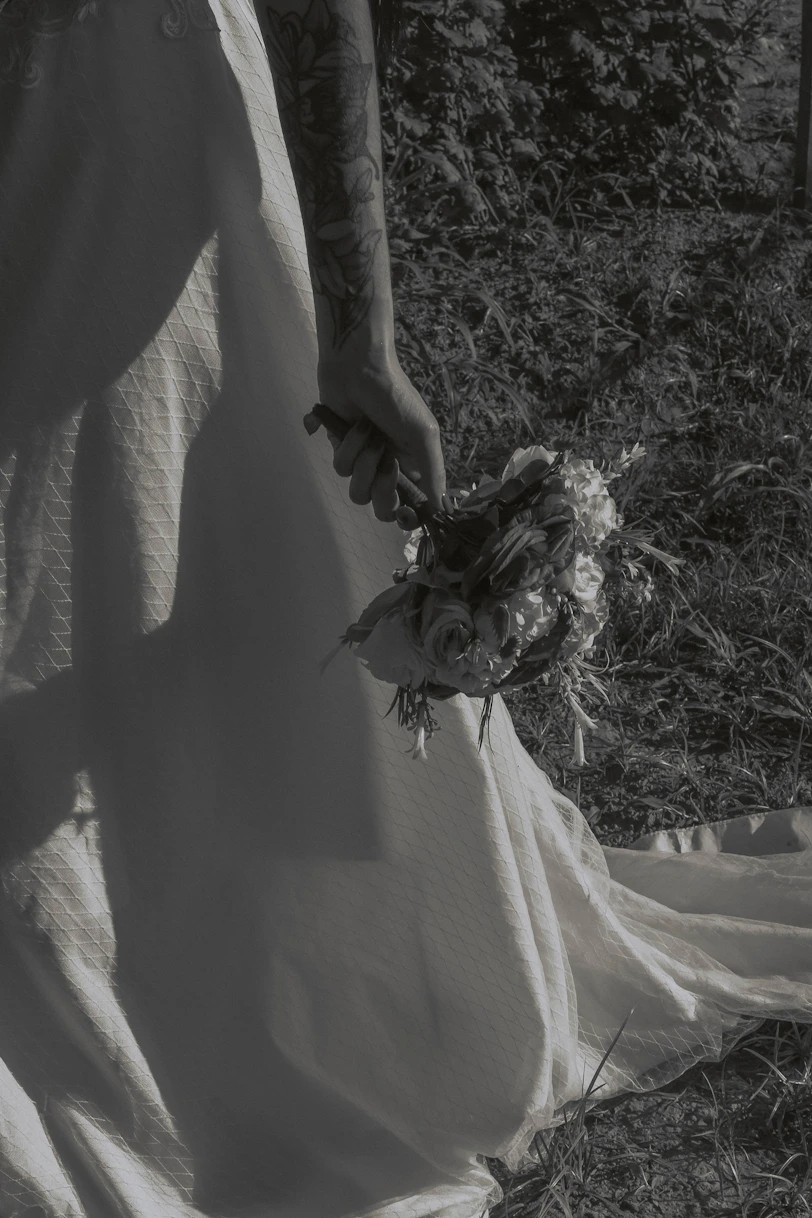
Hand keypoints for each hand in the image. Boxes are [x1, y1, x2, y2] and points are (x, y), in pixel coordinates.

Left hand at [317, 351, 446, 525]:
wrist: (356, 367)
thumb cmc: (395, 396)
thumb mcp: (423, 433)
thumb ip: (433, 472)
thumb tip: (444, 507)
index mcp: (414, 467)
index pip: (411, 508)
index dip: (407, 515)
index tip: (406, 512)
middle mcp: (390, 469)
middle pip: (382, 509)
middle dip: (383, 489)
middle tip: (388, 464)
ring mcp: (364, 462)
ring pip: (358, 492)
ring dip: (363, 460)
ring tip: (369, 432)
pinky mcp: (341, 451)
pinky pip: (340, 468)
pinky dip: (347, 445)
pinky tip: (352, 424)